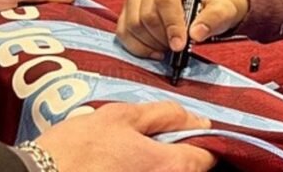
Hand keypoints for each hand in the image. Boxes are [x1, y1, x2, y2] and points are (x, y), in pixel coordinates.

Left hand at [0, 0, 74, 67]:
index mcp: (21, 9)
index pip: (52, 15)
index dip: (69, 20)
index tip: (89, 29)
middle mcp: (15, 28)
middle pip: (45, 37)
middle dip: (58, 43)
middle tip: (79, 51)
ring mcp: (4, 48)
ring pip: (30, 54)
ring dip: (38, 57)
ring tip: (58, 64)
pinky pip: (12, 70)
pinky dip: (19, 71)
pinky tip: (33, 73)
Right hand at [36, 102, 215, 171]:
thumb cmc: (74, 150)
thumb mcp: (122, 116)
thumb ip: (166, 115)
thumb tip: (196, 119)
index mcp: (170, 167)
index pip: (207, 157)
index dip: (198, 140)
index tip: (181, 133)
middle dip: (172, 155)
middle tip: (143, 143)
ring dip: (150, 165)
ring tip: (120, 157)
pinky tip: (112, 168)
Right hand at [117, 0, 249, 58]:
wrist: (203, 7)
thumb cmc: (211, 6)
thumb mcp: (222, 10)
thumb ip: (213, 19)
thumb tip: (196, 33)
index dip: (172, 24)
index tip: (180, 45)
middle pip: (147, 14)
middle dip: (162, 37)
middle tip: (177, 48)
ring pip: (134, 24)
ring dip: (151, 43)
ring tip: (168, 48)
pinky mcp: (128, 8)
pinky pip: (123, 31)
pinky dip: (138, 47)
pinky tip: (154, 51)